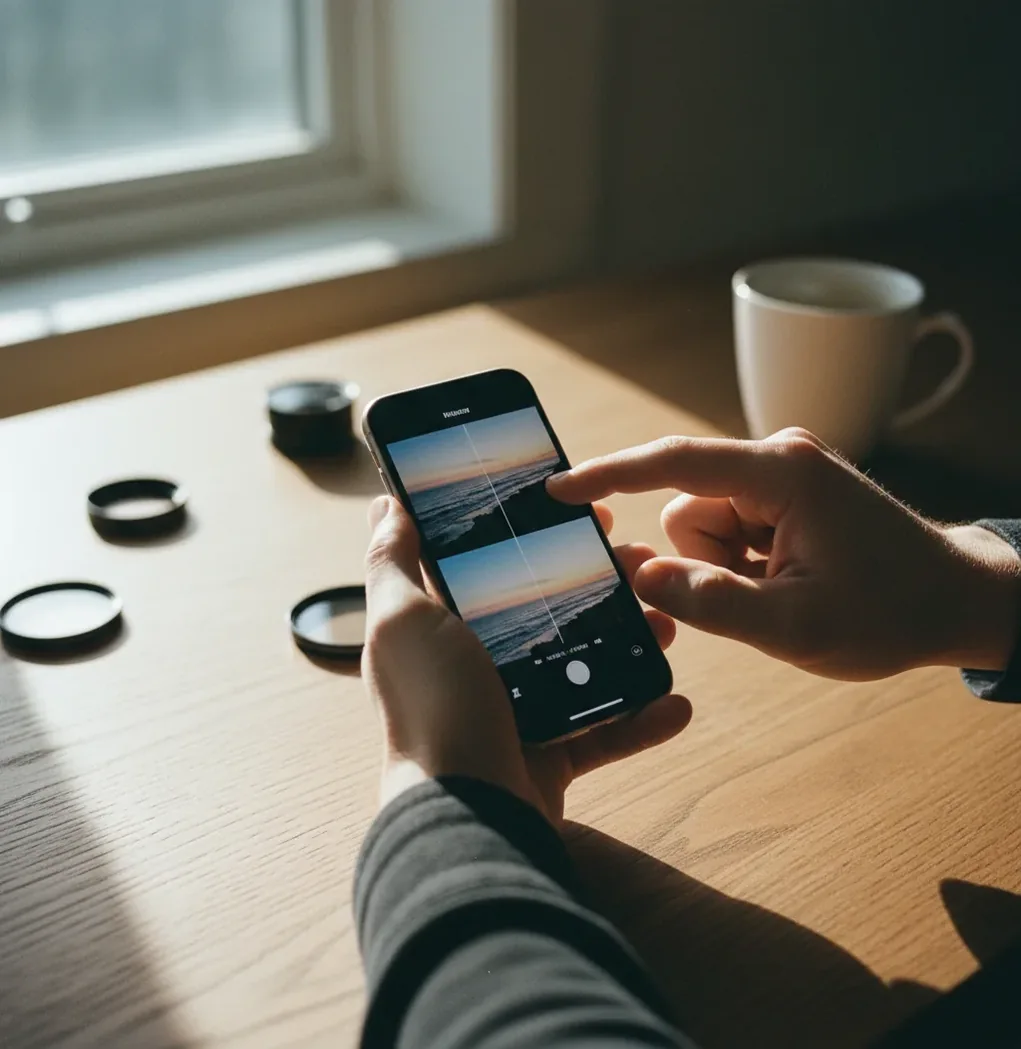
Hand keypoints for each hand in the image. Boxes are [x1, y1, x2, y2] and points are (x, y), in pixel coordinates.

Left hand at [361, 496, 691, 824]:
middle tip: (638, 560)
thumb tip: (384, 504)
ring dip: (628, 642)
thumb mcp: (402, 620)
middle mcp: (475, 668)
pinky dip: (641, 718)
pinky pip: (603, 731)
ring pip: (581, 665)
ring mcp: (515, 713)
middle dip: (596, 584)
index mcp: (440, 629)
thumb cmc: (433, 707)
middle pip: (546, 611)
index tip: (578, 511)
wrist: (468, 814)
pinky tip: (675, 702)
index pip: (490, 565)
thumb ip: (391, 561)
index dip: (532, 533)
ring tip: (666, 623)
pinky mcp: (549, 757)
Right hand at [548, 428, 1020, 679]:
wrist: (954, 601)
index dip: (609, 475)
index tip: (557, 488)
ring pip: (701, 526)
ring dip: (726, 569)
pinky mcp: (783, 494)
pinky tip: (789, 580)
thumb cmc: (890, 612)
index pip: (673, 463)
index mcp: (781, 474)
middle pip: (686, 510)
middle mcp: (777, 459)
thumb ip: (712, 603)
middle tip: (762, 596)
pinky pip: (726, 530)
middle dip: (707, 563)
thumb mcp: (796, 627)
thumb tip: (641, 576)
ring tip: (783, 590)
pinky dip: (741, 565)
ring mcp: (781, 475)